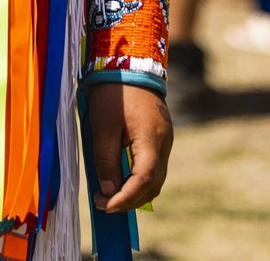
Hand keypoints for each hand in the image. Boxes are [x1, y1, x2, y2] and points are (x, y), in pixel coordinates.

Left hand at [86, 81, 171, 212]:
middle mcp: (165, 144)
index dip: (125, 198)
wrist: (129, 63)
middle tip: (103, 204)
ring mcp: (165, 140)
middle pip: (153, 184)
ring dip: (135, 191)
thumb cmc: (114, 93)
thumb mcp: (103, 127)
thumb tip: (108, 190)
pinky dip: (140, 179)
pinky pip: (154, 166)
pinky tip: (122, 179)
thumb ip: (106, 160)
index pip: (144, 181)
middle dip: (129, 200)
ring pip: (156, 178)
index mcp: (152, 140)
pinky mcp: (161, 137)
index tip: (105, 206)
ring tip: (109, 195)